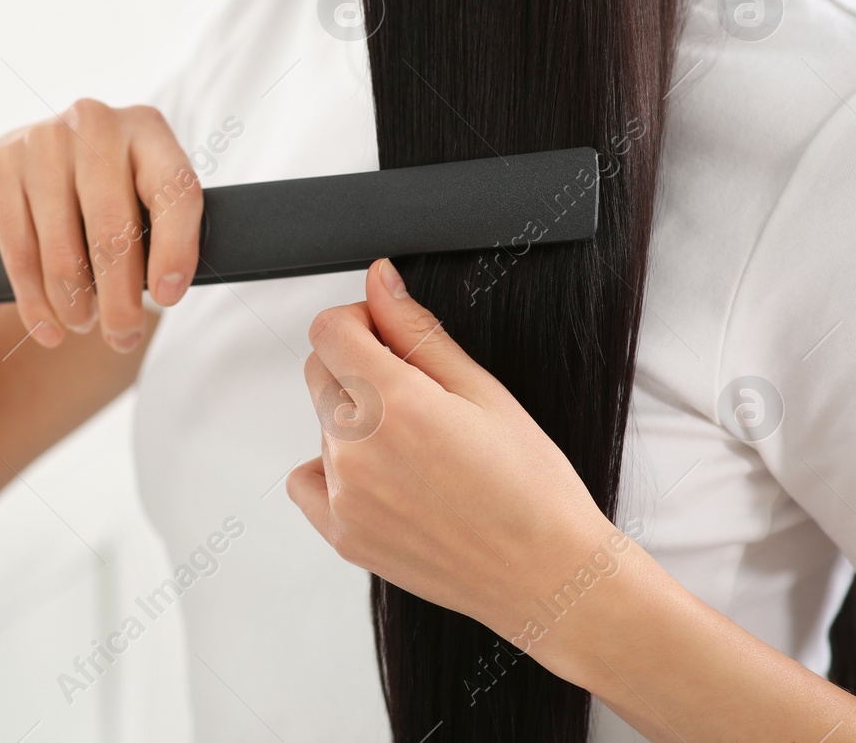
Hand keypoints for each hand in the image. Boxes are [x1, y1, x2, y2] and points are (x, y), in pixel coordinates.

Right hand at [0, 100, 201, 352]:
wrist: (0, 173)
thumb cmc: (87, 196)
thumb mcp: (131, 196)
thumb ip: (157, 229)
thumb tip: (167, 291)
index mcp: (145, 128)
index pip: (175, 189)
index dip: (177, 249)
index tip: (169, 297)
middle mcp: (94, 123)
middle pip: (115, 230)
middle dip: (121, 299)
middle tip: (123, 337)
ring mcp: (40, 141)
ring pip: (64, 251)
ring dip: (76, 305)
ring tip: (82, 324)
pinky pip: (21, 255)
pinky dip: (36, 304)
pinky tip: (47, 328)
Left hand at [286, 259, 628, 655]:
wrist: (548, 575)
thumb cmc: (531, 487)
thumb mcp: (483, 390)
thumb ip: (416, 330)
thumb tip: (379, 282)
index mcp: (392, 403)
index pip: (328, 330)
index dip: (359, 321)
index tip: (386, 334)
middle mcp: (356, 449)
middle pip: (320, 372)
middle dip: (358, 366)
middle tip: (418, 395)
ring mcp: (344, 496)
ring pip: (321, 425)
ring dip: (354, 420)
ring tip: (419, 449)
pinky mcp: (342, 535)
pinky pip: (307, 480)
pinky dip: (332, 470)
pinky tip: (382, 477)